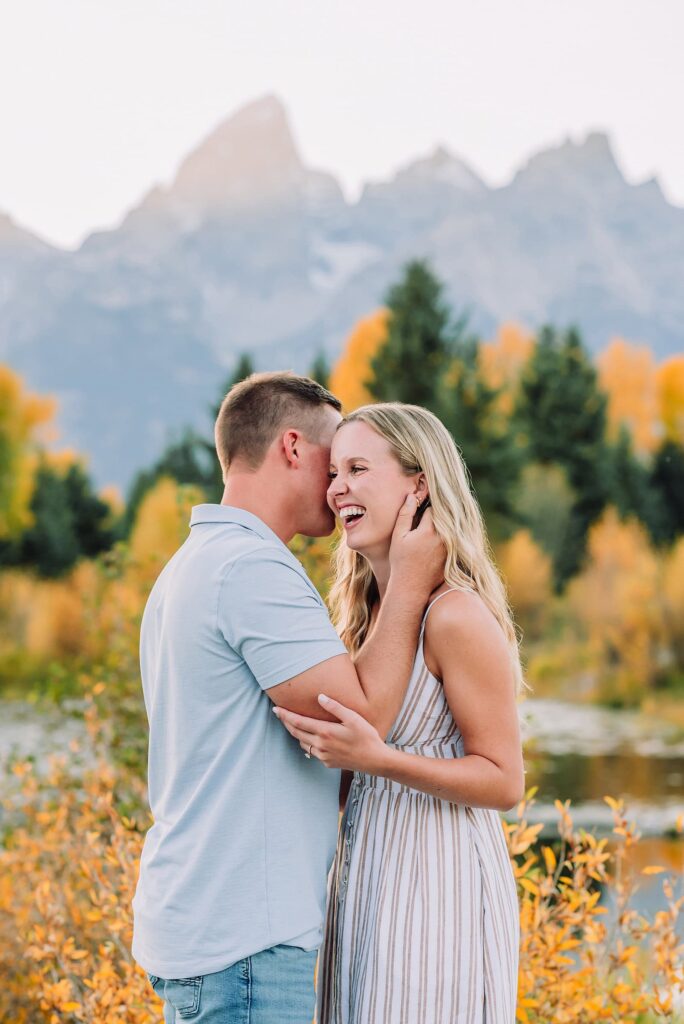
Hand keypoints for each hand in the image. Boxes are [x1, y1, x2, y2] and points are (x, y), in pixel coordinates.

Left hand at [272, 695, 388, 772]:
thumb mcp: (353, 718)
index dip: (285, 715)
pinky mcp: (327, 762)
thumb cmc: (366, 736)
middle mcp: (320, 745)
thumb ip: (335, 707)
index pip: (298, 722)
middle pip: (296, 733)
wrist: (375, 760)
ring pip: (303, 743)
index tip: (275, 709)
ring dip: (296, 733)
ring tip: (293, 724)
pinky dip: (308, 743)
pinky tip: (311, 737)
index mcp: (325, 732)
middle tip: (279, 713)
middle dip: (286, 722)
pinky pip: (312, 751)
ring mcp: (323, 756)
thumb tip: (319, 696)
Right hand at [388, 494, 444, 597]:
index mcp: (429, 530)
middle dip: (436, 516)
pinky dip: (446, 539)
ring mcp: (450, 548)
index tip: (420, 510)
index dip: (425, 508)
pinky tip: (433, 546)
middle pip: (444, 518)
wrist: (411, 587)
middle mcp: (443, 538)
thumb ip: (405, 514)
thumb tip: (412, 496)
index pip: (433, 508)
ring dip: (442, 527)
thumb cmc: (401, 561)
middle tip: (424, 520)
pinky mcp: (453, 556)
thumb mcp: (398, 537)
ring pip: (449, 529)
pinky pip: (452, 541)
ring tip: (428, 534)